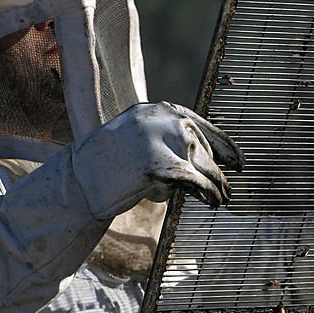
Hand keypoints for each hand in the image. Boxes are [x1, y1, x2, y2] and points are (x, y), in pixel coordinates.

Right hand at [71, 101, 244, 219]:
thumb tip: (205, 155)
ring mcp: (159, 139)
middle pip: (203, 146)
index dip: (224, 145)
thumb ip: (167, 139)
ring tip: (222, 199)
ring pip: (203, 163)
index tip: (238, 161)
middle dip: (218, 169)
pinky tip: (212, 202)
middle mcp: (160, 119)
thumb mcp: (138, 139)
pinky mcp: (159, 164)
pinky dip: (208, 192)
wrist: (75, 182)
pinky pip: (195, 180)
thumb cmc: (107, 166)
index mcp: (156, 110)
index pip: (200, 125)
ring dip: (217, 184)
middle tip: (229, 188)